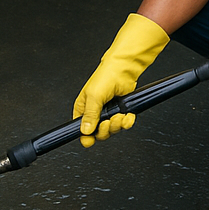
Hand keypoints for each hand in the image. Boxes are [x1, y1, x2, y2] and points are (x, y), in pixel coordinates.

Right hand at [73, 13, 169, 145]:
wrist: (124, 69)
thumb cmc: (105, 77)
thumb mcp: (93, 96)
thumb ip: (89, 115)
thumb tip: (85, 131)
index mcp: (83, 110)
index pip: (81, 130)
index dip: (86, 137)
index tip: (91, 140)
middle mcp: (95, 114)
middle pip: (98, 134)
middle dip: (105, 130)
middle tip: (108, 122)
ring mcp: (108, 114)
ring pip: (112, 130)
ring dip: (117, 125)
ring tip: (119, 115)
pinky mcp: (120, 112)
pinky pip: (124, 125)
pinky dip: (127, 122)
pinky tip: (127, 115)